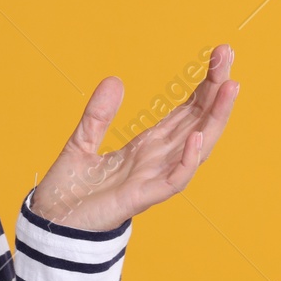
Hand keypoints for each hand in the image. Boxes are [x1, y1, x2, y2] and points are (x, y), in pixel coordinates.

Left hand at [29, 43, 238, 231]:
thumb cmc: (70, 191)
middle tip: (228, 55)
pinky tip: (196, 136)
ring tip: (229, 86)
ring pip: (196, 146)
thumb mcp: (82, 142)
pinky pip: (174, 180)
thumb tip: (115, 80)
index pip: (186, 112)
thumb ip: (98, 115)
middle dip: (215, 91)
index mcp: (147, 147)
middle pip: (197, 121)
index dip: (203, 86)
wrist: (52, 225)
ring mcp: (153, 179)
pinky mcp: (141, 198)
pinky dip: (187, 160)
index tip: (218, 55)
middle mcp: (157, 160)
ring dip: (214, 118)